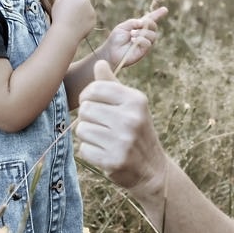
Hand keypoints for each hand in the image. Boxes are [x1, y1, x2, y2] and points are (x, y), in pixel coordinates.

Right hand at [51, 0, 95, 40]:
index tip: (64, 1)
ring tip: (72, 19)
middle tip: (70, 10)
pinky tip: (77, 24)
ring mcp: (91, 9)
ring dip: (82, 9)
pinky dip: (85, 18)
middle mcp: (85, 0)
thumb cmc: (59, 18)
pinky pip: (89, 15)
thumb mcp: (56, 4)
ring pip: (87, 6)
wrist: (66, 34)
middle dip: (77, 0)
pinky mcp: (94, 18)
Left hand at [75, 60, 167, 197]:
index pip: (95, 89)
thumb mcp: (131, 105)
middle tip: (101, 125)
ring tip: (103, 139)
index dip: (88, 96)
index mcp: (136, 100)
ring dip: (88, 135)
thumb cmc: (137, 131)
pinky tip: (104, 152)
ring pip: (81, 129)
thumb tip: (99, 63)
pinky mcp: (113, 161)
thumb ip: (112, 85)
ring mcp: (123, 141)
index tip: (94, 104)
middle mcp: (131, 119)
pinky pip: (84, 149)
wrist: (152, 169)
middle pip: (85, 109)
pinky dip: (90, 152)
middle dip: (88, 118)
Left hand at [101, 6, 167, 71]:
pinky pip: (148, 43)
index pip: (150, 19)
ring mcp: (145, 42)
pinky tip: (133, 41)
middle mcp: (144, 34)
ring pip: (152, 35)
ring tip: (132, 34)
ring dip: (142, 32)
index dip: (157, 14)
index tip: (165, 9)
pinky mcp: (144, 51)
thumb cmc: (115, 39)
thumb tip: (143, 22)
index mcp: (139, 27)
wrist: (111, 52)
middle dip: (149, 23)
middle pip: (154, 26)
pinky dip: (141, 40)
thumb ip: (133, 22)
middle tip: (139, 24)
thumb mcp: (122, 27)